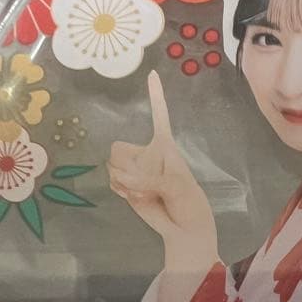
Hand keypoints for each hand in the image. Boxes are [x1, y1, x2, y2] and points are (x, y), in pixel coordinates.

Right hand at [107, 70, 216, 263]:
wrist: (183, 230)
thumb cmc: (188, 203)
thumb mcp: (176, 187)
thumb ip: (148, 181)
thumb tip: (123, 181)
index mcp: (165, 146)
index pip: (160, 116)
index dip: (156, 95)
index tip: (153, 72)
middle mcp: (147, 153)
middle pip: (118, 148)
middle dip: (127, 167)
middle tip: (149, 184)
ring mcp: (134, 169)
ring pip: (113, 166)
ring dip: (125, 181)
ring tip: (146, 193)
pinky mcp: (126, 185)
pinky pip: (112, 181)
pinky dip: (122, 191)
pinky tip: (137, 197)